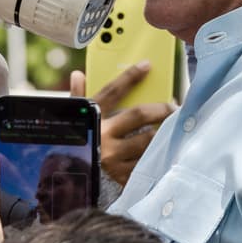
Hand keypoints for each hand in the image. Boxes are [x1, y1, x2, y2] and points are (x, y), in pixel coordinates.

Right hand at [70, 63, 174, 186]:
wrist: (68, 178)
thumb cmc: (75, 143)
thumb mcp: (74, 120)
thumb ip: (78, 97)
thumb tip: (77, 75)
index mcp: (91, 119)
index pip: (112, 91)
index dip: (130, 76)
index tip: (147, 65)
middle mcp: (102, 136)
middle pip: (138, 115)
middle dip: (160, 108)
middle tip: (173, 106)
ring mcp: (113, 158)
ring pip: (147, 140)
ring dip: (162, 134)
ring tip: (173, 129)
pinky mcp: (121, 176)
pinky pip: (147, 163)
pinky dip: (157, 156)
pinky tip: (166, 152)